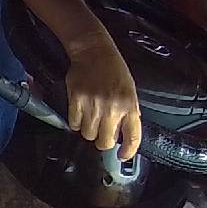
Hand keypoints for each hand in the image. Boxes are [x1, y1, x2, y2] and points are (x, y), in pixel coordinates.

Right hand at [65, 36, 141, 160]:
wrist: (94, 52)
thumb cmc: (113, 70)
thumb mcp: (129, 90)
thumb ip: (128, 112)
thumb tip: (122, 134)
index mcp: (129, 105)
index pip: (132, 137)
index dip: (128, 151)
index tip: (122, 155)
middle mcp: (113, 108)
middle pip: (104, 142)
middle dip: (102, 140)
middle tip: (101, 132)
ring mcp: (93, 105)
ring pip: (88, 135)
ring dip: (88, 130)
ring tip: (90, 118)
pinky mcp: (76, 101)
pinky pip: (74, 124)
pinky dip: (76, 122)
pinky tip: (80, 112)